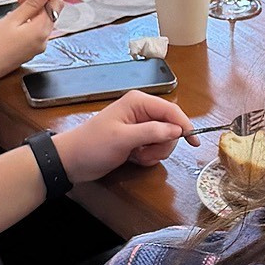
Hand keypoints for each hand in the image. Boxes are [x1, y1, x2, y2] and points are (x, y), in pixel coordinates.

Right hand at [0, 0, 63, 86]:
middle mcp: (42, 40)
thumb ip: (32, 4)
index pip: (55, 5)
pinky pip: (33, 29)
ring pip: (39, 20)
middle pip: (48, 12)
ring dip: (32, 5)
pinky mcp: (27, 49)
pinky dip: (27, 17)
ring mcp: (35, 46)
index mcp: (41, 31)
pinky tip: (17, 10)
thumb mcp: (12, 19)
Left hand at [52, 89, 197, 180]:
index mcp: (138, 102)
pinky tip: (133, 158)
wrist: (72, 161)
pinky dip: (148, 156)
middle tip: (146, 152)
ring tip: (137, 156)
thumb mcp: (123, 139)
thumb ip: (152, 132)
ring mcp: (139, 126)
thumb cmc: (93, 146)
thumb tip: (177, 130)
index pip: (171, 111)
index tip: (193, 142)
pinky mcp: (137, 140)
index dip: (184, 126)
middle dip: (162, 144)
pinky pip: (154, 148)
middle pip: (170, 127)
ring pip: (164, 140)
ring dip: (154, 152)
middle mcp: (141, 111)